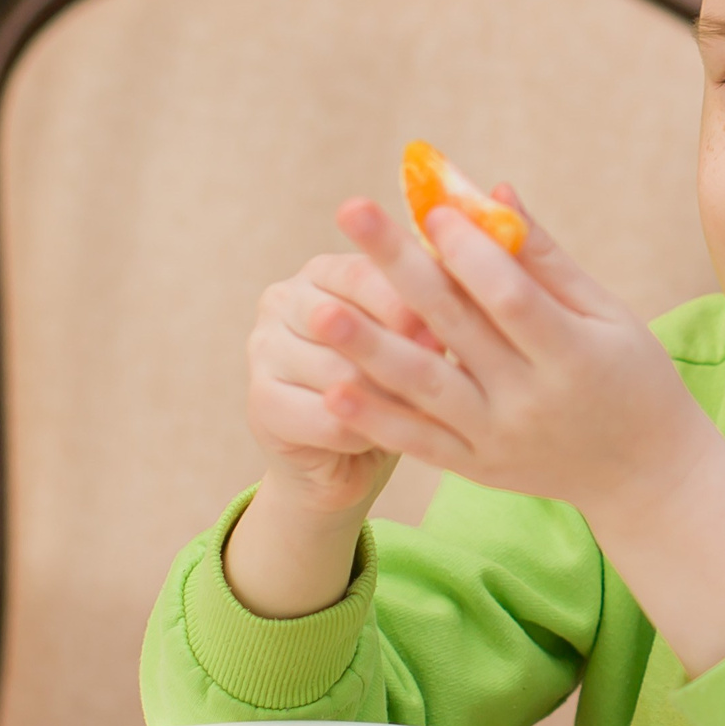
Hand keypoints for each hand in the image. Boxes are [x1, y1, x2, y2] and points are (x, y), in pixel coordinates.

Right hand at [245, 238, 441, 518]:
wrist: (348, 454)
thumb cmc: (392, 381)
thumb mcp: (412, 338)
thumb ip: (427, 309)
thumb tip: (464, 296)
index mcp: (321, 271)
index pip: (361, 273)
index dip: (407, 302)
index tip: (447, 329)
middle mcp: (281, 301)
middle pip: (345, 321)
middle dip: (398, 353)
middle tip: (440, 376)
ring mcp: (263, 351)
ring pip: (339, 374)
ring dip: (387, 398)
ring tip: (417, 410)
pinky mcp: (261, 403)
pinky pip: (327, 418)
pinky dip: (364, 432)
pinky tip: (382, 437)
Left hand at [322, 190, 700, 518]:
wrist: (645, 475)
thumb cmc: (633, 377)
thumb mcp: (609, 315)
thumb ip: (547, 259)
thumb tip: (493, 194)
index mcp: (575, 355)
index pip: (511, 297)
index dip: (469, 251)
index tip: (430, 207)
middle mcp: (532, 400)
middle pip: (456, 328)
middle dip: (400, 266)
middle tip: (351, 211)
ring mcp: (500, 438)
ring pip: (426, 388)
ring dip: (369, 349)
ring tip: (320, 310)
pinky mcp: (477, 466)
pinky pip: (419, 442)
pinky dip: (376, 419)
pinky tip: (333, 390)